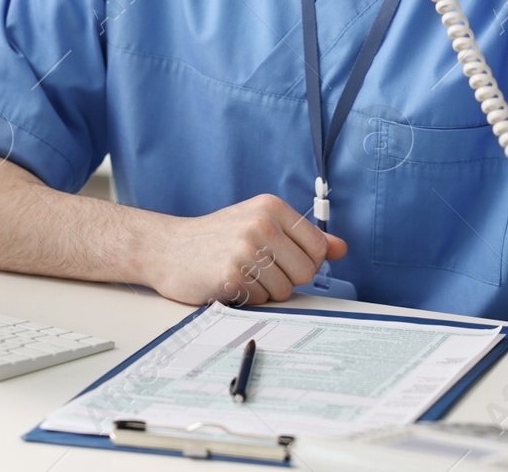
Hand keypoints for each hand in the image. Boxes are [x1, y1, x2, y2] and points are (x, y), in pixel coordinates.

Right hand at [140, 194, 347, 305]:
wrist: (167, 248)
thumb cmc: (216, 238)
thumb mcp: (259, 223)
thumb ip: (302, 237)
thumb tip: (341, 248)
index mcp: (271, 207)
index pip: (318, 247)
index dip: (304, 262)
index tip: (281, 259)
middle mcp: (261, 224)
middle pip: (306, 272)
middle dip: (286, 279)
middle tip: (258, 269)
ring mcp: (246, 249)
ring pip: (285, 290)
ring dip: (265, 291)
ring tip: (240, 273)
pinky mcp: (232, 275)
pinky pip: (262, 301)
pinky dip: (249, 299)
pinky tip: (229, 283)